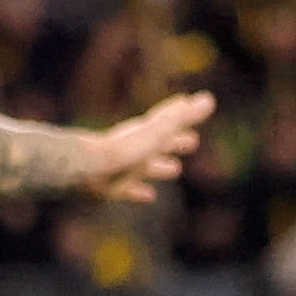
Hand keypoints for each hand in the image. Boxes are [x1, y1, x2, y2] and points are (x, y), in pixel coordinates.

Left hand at [73, 91, 215, 200]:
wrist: (86, 169)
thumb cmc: (125, 149)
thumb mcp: (159, 132)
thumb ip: (182, 117)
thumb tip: (208, 99)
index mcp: (146, 134)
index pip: (170, 121)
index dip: (184, 117)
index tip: (195, 108)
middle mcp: (135, 148)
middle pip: (160, 143)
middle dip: (176, 142)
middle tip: (193, 142)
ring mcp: (123, 168)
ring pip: (147, 166)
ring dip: (161, 166)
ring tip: (175, 169)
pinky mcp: (113, 187)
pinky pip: (130, 189)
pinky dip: (140, 190)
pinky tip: (148, 196)